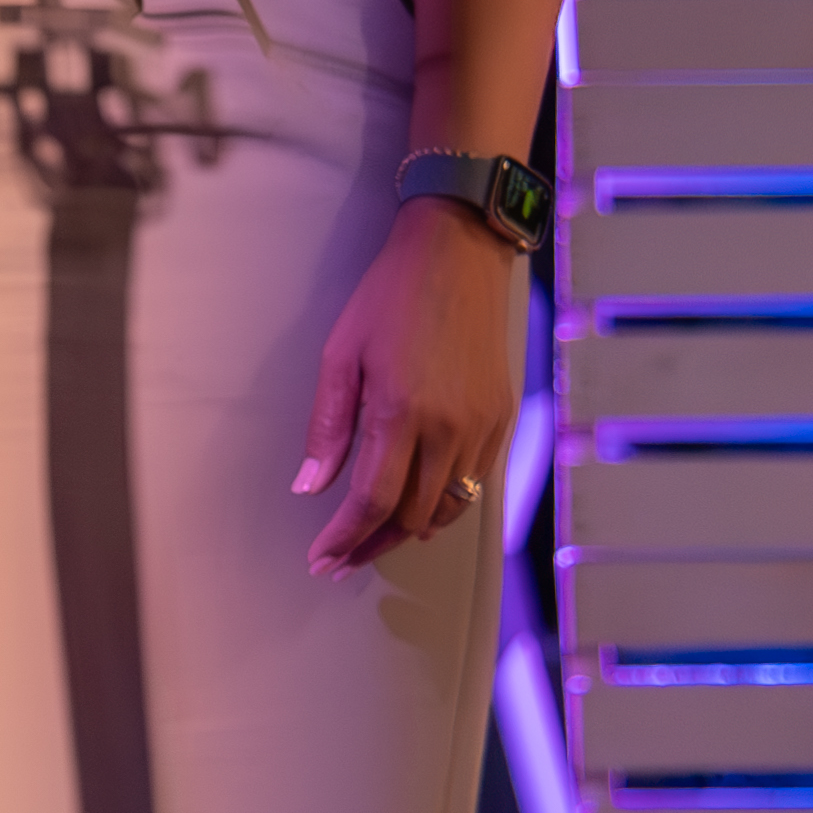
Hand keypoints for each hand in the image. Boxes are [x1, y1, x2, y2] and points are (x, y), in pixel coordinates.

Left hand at [293, 197, 522, 576]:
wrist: (458, 253)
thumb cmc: (392, 295)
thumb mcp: (341, 354)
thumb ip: (328, 427)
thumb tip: (310, 486)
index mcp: (402, 412)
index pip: (372, 503)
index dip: (345, 539)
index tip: (323, 559)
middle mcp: (449, 428)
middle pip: (412, 517)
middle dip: (373, 543)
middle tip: (342, 555)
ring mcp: (482, 426)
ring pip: (449, 508)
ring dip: (410, 529)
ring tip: (377, 537)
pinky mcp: (502, 417)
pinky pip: (476, 482)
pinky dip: (446, 503)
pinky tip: (421, 504)